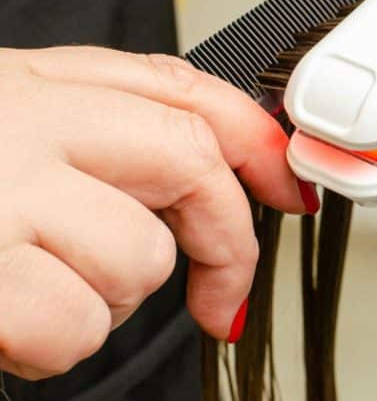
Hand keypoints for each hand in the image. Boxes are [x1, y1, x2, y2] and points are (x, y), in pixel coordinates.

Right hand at [0, 47, 313, 378]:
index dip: (256, 142)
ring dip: (106, 303)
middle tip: (221, 300)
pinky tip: (9, 328)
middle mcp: (25, 120)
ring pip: (143, 257)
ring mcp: (4, 191)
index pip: (180, 90)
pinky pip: (76, 324)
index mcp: (32, 83)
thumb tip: (200, 172)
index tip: (293, 191)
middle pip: (191, 159)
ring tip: (37, 296)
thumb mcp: (3, 131)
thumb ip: (89, 135)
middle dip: (225, 241)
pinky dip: (54, 346)